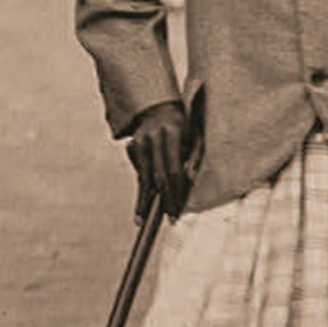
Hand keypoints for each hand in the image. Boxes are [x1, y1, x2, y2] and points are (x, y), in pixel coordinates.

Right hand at [120, 101, 192, 221]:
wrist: (159, 108)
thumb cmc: (184, 125)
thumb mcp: (194, 135)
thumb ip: (195, 155)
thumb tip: (190, 179)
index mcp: (171, 132)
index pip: (174, 169)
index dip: (177, 191)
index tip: (179, 208)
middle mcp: (152, 137)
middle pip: (158, 176)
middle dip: (164, 199)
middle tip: (169, 217)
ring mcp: (139, 141)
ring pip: (144, 176)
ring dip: (144, 199)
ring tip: (142, 219)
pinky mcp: (132, 146)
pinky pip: (139, 171)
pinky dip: (144, 185)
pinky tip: (143, 201)